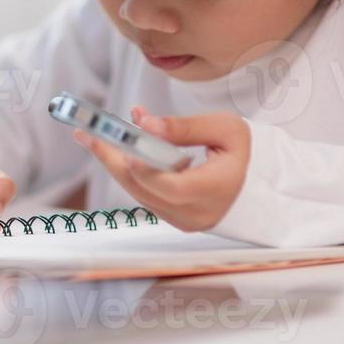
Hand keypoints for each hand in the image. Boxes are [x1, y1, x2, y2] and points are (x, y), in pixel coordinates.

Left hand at [74, 107, 249, 231]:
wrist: (254, 184)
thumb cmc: (244, 153)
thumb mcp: (225, 130)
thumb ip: (184, 127)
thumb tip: (144, 123)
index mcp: (217, 190)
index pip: (174, 187)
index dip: (148, 168)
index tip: (128, 145)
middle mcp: (198, 213)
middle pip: (145, 189)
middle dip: (114, 158)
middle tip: (88, 133)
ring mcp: (183, 220)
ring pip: (138, 192)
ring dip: (114, 163)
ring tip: (92, 136)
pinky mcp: (173, 217)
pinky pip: (143, 194)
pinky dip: (128, 171)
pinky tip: (112, 149)